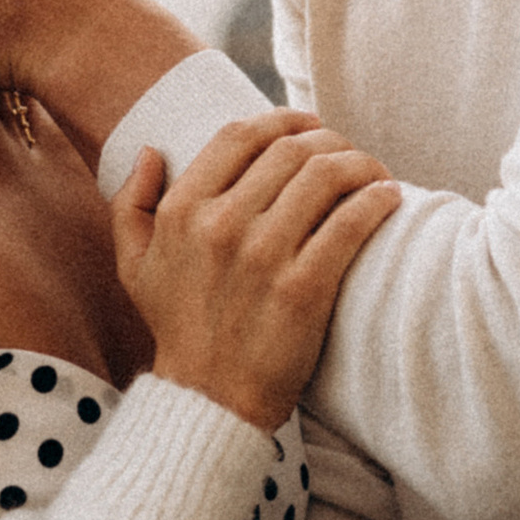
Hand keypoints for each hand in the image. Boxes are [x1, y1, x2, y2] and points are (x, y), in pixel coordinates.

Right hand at [112, 112, 398, 431]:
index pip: (239, 135)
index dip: (281, 118)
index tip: (308, 124)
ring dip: (360, 165)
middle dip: (330, 140)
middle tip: (348, 154)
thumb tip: (149, 152)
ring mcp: (263, 256)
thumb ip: (131, 204)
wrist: (209, 401)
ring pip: (326, 177)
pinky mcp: (303, 289)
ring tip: (374, 174)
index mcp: (182, 212)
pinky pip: (351, 223)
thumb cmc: (178, 330)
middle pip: (291, 150)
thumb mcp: (134, 268)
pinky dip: (377, 201)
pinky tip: (388, 199)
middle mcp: (220, 225)